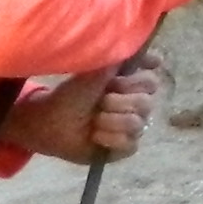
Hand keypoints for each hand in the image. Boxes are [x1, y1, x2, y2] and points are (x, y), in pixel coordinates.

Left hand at [3, 60, 164, 165]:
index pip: (151, 81)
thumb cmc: (71, 96)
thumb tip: (151, 56)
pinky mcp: (126, 148)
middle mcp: (136, 105)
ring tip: (93, 120)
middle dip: (118, 102)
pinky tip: (95, 136)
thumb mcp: (94, 72)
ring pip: (137, 123)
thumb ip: (121, 60)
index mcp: (131, 85)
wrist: (52, 123)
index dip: (136, 82)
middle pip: (146, 102)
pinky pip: (130, 143)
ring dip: (110, 121)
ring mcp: (133, 127)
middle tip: (100, 102)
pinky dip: (109, 138)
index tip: (117, 83)